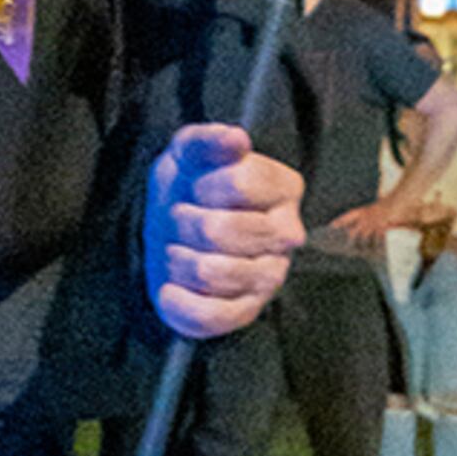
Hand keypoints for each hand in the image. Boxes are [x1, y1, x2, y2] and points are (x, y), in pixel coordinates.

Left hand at [146, 126, 300, 343]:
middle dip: (183, 221)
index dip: (203, 184)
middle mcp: (288, 235)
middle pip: (221, 230)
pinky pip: (210, 316)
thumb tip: (237, 139)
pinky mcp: (246, 311)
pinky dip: (179, 301)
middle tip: (179, 218)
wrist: (174, 228)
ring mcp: (270, 277)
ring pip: (212, 272)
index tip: (194, 184)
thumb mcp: (189, 152)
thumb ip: (208, 140)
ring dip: (176, 257)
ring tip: (176, 248)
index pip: (241, 183)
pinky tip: (169, 286)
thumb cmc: (189, 186)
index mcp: (284, 188)